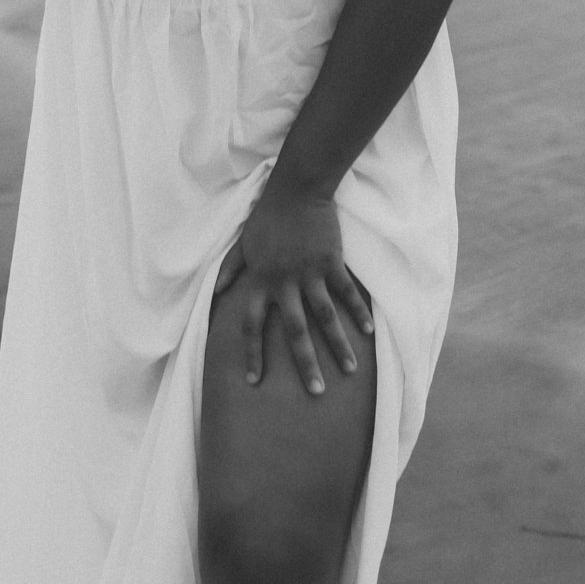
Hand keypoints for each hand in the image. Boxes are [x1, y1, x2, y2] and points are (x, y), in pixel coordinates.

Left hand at [213, 183, 373, 396]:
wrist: (296, 190)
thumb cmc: (268, 217)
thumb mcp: (244, 244)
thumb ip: (231, 270)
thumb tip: (216, 293)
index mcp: (260, 281)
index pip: (251, 325)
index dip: (251, 353)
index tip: (253, 381)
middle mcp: (284, 283)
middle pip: (294, 331)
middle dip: (305, 364)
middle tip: (316, 392)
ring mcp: (309, 273)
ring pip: (325, 318)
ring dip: (338, 347)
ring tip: (350, 371)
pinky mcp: (331, 262)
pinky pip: (346, 293)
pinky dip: (357, 312)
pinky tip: (368, 332)